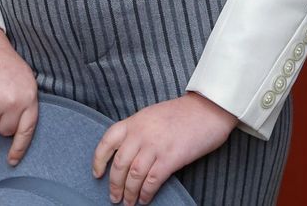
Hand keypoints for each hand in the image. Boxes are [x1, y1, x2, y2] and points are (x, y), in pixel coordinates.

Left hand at [93, 91, 236, 204]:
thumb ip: (138, 130)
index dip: (99, 160)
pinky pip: (152, 181)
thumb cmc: (182, 113)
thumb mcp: (152, 115)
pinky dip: (146, 193)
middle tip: (114, 197)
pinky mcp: (171, 158)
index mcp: (135, 121)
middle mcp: (141, 133)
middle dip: (114, 184)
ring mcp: (155, 145)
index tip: (97, 174)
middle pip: (119, 163)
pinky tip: (144, 199)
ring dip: (129, 192)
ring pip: (133, 175)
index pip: (108, 141)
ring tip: (128, 202)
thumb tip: (128, 152)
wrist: (208, 109)